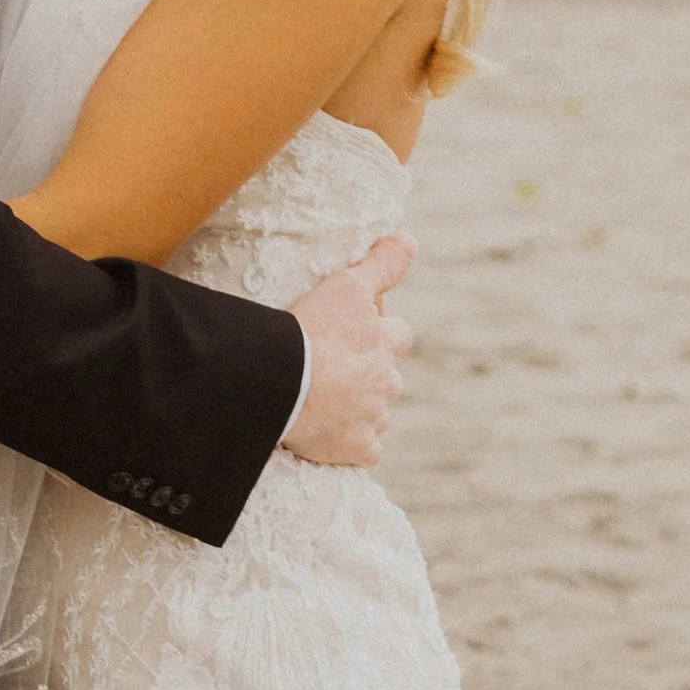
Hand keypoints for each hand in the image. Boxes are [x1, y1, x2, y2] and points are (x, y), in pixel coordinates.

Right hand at [281, 233, 414, 468]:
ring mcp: (372, 417)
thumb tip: (410, 238)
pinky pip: (364, 451)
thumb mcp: (345, 286)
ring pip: (377, 414)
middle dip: (370, 376)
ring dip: (360, 410)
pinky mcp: (356, 449)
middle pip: (388, 379)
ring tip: (324, 405)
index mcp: (383, 342)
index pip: (398, 335)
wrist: (278, 385)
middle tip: (334, 374)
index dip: (380, 334)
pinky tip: (328, 437)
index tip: (356, 336)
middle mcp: (386, 381)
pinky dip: (351, 445)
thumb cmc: (307, 332)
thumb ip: (382, 263)